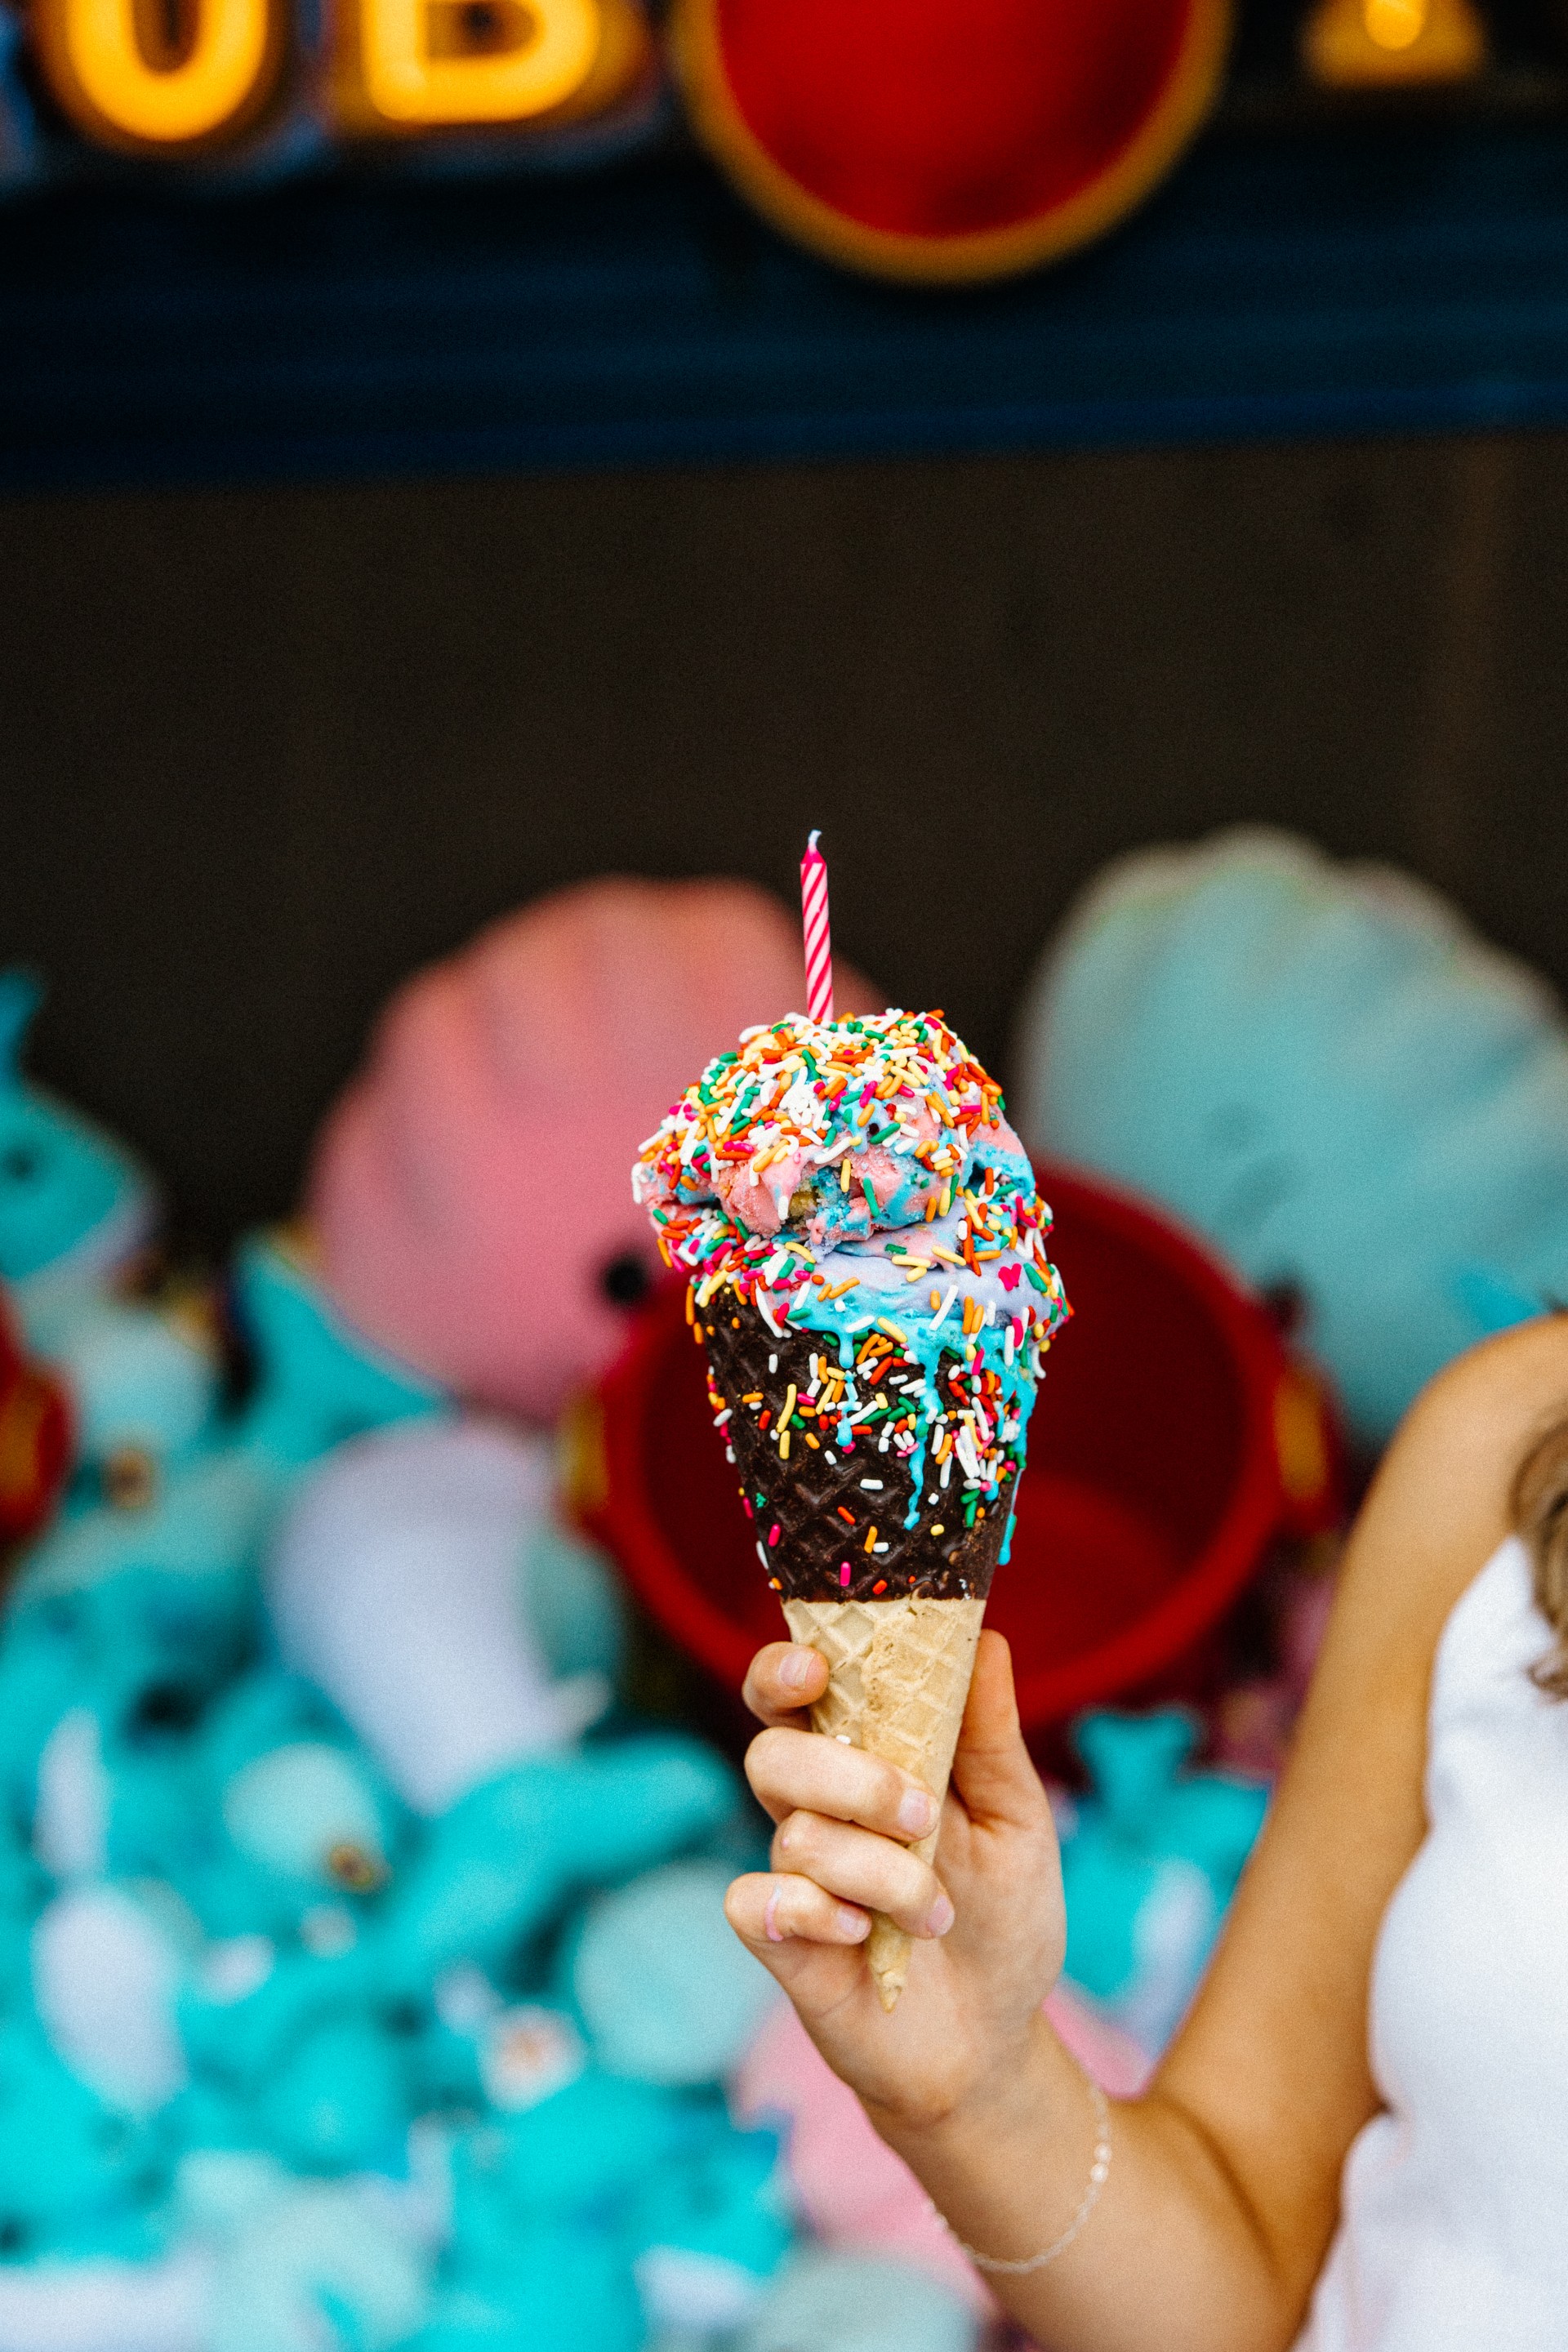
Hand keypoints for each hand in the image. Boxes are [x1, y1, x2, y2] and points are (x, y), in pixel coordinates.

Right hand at [725, 1631, 1065, 2140]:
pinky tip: (864, 1937)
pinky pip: (756, 1903)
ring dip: (878, 1873)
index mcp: (864, 1759)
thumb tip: (987, 1639)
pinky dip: (815, 1913)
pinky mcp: (780, 1942)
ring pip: (791, 1834)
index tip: (817, 1666)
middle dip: (847, 1776)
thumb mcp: (1018, 1819)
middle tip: (919, 1814)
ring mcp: (793, 1876)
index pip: (795, 1691)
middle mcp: (815, 1809)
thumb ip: (990, 1734)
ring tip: (934, 1913)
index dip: (786, 1667)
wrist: (995, 2042)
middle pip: (772, 1752)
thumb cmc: (1003, 1918)